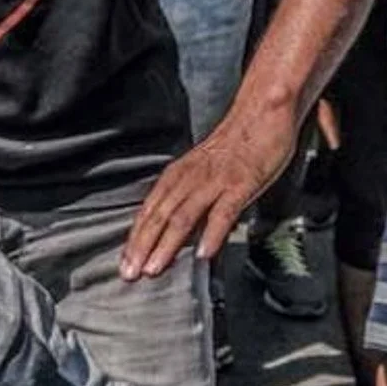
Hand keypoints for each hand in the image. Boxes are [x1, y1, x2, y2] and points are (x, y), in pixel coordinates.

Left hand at [120, 99, 299, 279]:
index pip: (149, 211)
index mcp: (178, 175)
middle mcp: (190, 178)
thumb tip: (178, 230)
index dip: (136, 239)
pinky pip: (223, 212)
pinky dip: (212, 234)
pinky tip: (203, 253)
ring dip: (167, 245)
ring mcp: (214, 181)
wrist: (261, 112)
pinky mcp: (240, 183)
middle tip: (130, 273)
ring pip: (183, 217)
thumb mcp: (203, 171)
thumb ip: (189, 197)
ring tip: (155, 269)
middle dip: (142, 247)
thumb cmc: (234, 145)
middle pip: (159, 216)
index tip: (125, 264)